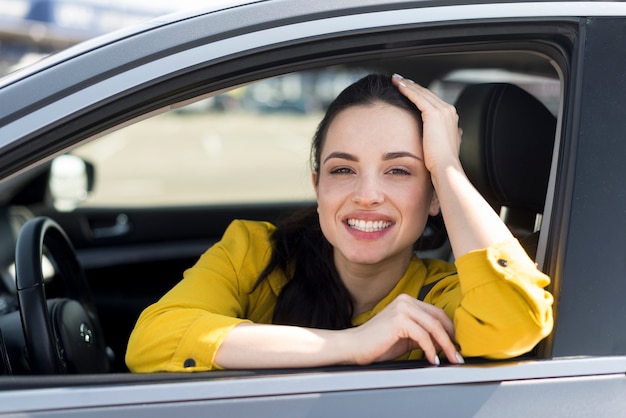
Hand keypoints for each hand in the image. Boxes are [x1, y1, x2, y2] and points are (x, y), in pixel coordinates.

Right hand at [344, 294, 462, 364]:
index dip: (450, 330)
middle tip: (457, 355)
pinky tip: (432, 360)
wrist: (354, 347)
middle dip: (451, 339)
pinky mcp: (398, 320)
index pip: (437, 313)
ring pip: (434, 326)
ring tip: (450, 359)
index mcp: (407, 301)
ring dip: (445, 345)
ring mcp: (402, 309)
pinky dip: (430, 349)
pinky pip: (423, 336)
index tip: (456, 346)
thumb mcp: (406, 337)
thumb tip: (445, 343)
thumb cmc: (377, 344)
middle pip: (438, 319)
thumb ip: (424, 335)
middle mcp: (406, 301)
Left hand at [391, 74, 461, 173]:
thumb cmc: (443, 160)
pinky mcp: (433, 114)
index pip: (432, 100)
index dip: (419, 92)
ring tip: (396, 79)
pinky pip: (418, 98)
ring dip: (408, 84)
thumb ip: (453, 135)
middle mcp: (448, 110)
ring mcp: (442, 111)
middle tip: (400, 79)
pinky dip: (408, 90)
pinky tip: (399, 86)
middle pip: (427, 93)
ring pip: (421, 93)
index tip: (409, 87)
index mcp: (451, 116)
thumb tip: (458, 132)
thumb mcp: (451, 144)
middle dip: (412, 84)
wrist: (445, 166)